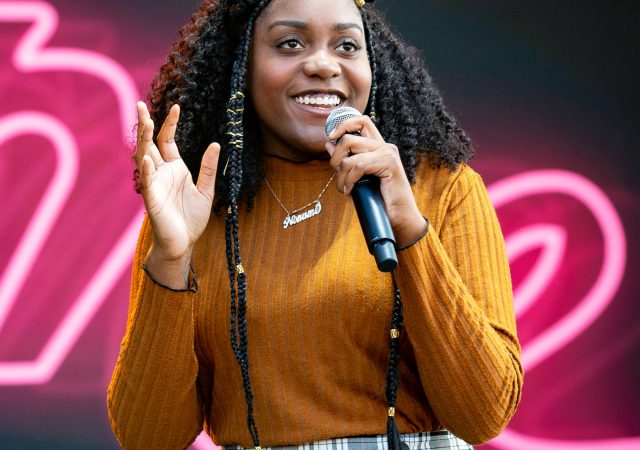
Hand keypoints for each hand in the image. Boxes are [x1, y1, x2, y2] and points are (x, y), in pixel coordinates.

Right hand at [135, 102, 219, 281]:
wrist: (184, 243)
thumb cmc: (192, 219)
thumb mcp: (207, 190)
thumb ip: (209, 168)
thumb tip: (215, 144)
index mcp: (174, 168)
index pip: (167, 140)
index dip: (170, 124)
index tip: (177, 107)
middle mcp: (161, 173)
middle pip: (149, 143)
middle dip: (145, 124)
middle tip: (141, 104)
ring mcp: (154, 184)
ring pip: (144, 157)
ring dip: (142, 140)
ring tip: (144, 122)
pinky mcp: (151, 199)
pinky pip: (146, 182)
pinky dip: (146, 171)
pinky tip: (147, 160)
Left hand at [325, 115, 426, 247]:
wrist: (400, 218)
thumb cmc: (380, 200)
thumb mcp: (357, 177)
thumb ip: (346, 160)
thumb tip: (329, 144)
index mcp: (379, 147)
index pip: (362, 121)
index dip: (343, 124)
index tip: (330, 137)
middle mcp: (385, 146)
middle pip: (349, 136)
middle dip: (335, 157)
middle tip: (336, 174)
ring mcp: (388, 154)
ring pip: (351, 153)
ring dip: (341, 174)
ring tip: (343, 188)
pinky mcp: (389, 164)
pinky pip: (359, 166)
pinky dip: (349, 180)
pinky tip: (349, 191)